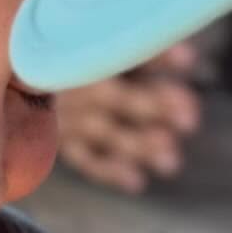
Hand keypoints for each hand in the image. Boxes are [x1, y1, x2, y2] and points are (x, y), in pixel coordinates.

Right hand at [55, 43, 200, 193]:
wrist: (41, 90)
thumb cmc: (93, 62)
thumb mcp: (115, 51)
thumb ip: (150, 53)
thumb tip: (190, 60)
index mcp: (89, 52)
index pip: (125, 53)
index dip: (158, 56)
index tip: (189, 62)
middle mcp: (74, 84)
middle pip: (115, 96)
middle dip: (154, 106)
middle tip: (190, 120)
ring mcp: (68, 116)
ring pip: (104, 132)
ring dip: (138, 145)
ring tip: (171, 162)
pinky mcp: (65, 142)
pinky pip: (85, 159)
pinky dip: (109, 171)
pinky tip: (136, 182)